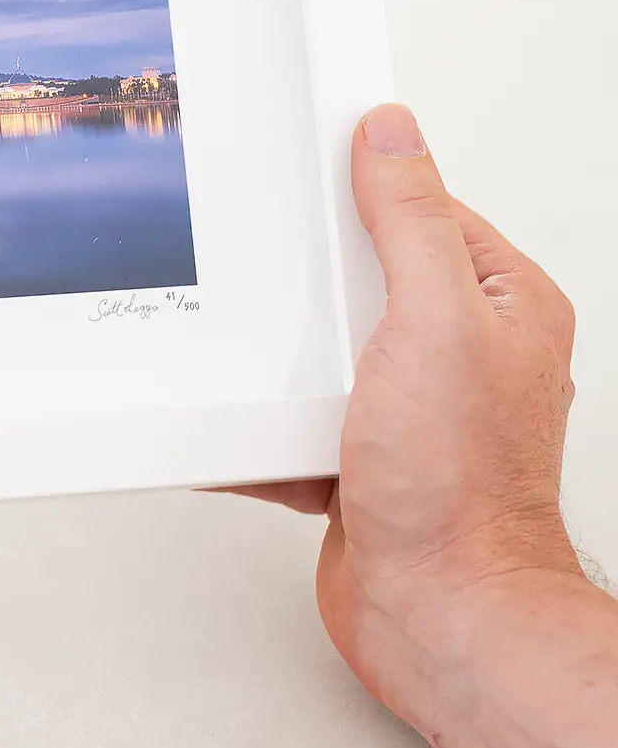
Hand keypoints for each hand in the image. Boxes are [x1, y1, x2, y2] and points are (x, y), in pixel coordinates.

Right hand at [242, 103, 581, 719]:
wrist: (437, 614)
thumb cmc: (459, 490)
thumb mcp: (435, 318)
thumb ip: (410, 219)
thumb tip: (391, 133)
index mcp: (503, 306)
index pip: (426, 211)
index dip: (364, 192)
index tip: (309, 173)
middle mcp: (462, 355)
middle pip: (361, 279)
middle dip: (309, 286)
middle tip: (284, 284)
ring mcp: (410, 409)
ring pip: (320, 349)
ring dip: (277, 361)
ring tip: (270, 366)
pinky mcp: (361, 459)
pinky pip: (292, 418)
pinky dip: (260, 425)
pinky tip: (245, 424)